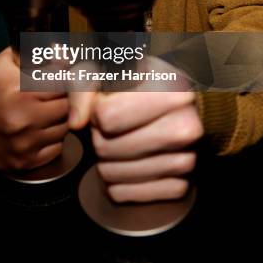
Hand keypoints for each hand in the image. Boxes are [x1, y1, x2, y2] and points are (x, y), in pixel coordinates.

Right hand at [0, 47, 68, 170]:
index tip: (60, 77)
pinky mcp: (24, 162)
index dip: (65, 78)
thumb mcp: (9, 60)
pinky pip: (56, 148)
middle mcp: (23, 120)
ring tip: (44, 110)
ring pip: (65, 128)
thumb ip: (39, 54)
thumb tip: (64, 53)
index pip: (64, 84)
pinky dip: (52, 138)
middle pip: (68, 106)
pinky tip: (39, 128)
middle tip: (53, 94)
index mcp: (21, 92)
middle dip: (64, 97)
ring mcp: (24, 144)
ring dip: (60, 118)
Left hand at [69, 58, 202, 202]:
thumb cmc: (138, 82)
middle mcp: (185, 127)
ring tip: (118, 141)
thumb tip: (77, 122)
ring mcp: (186, 160)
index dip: (97, 109)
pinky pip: (125, 194)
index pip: (106, 116)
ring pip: (111, 174)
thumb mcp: (107, 68)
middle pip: (105, 147)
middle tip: (112, 124)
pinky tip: (126, 163)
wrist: (180, 105)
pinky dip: (117, 182)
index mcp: (171, 92)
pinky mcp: (180, 186)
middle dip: (98, 136)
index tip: (107, 102)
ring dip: (104, 160)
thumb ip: (84, 84)